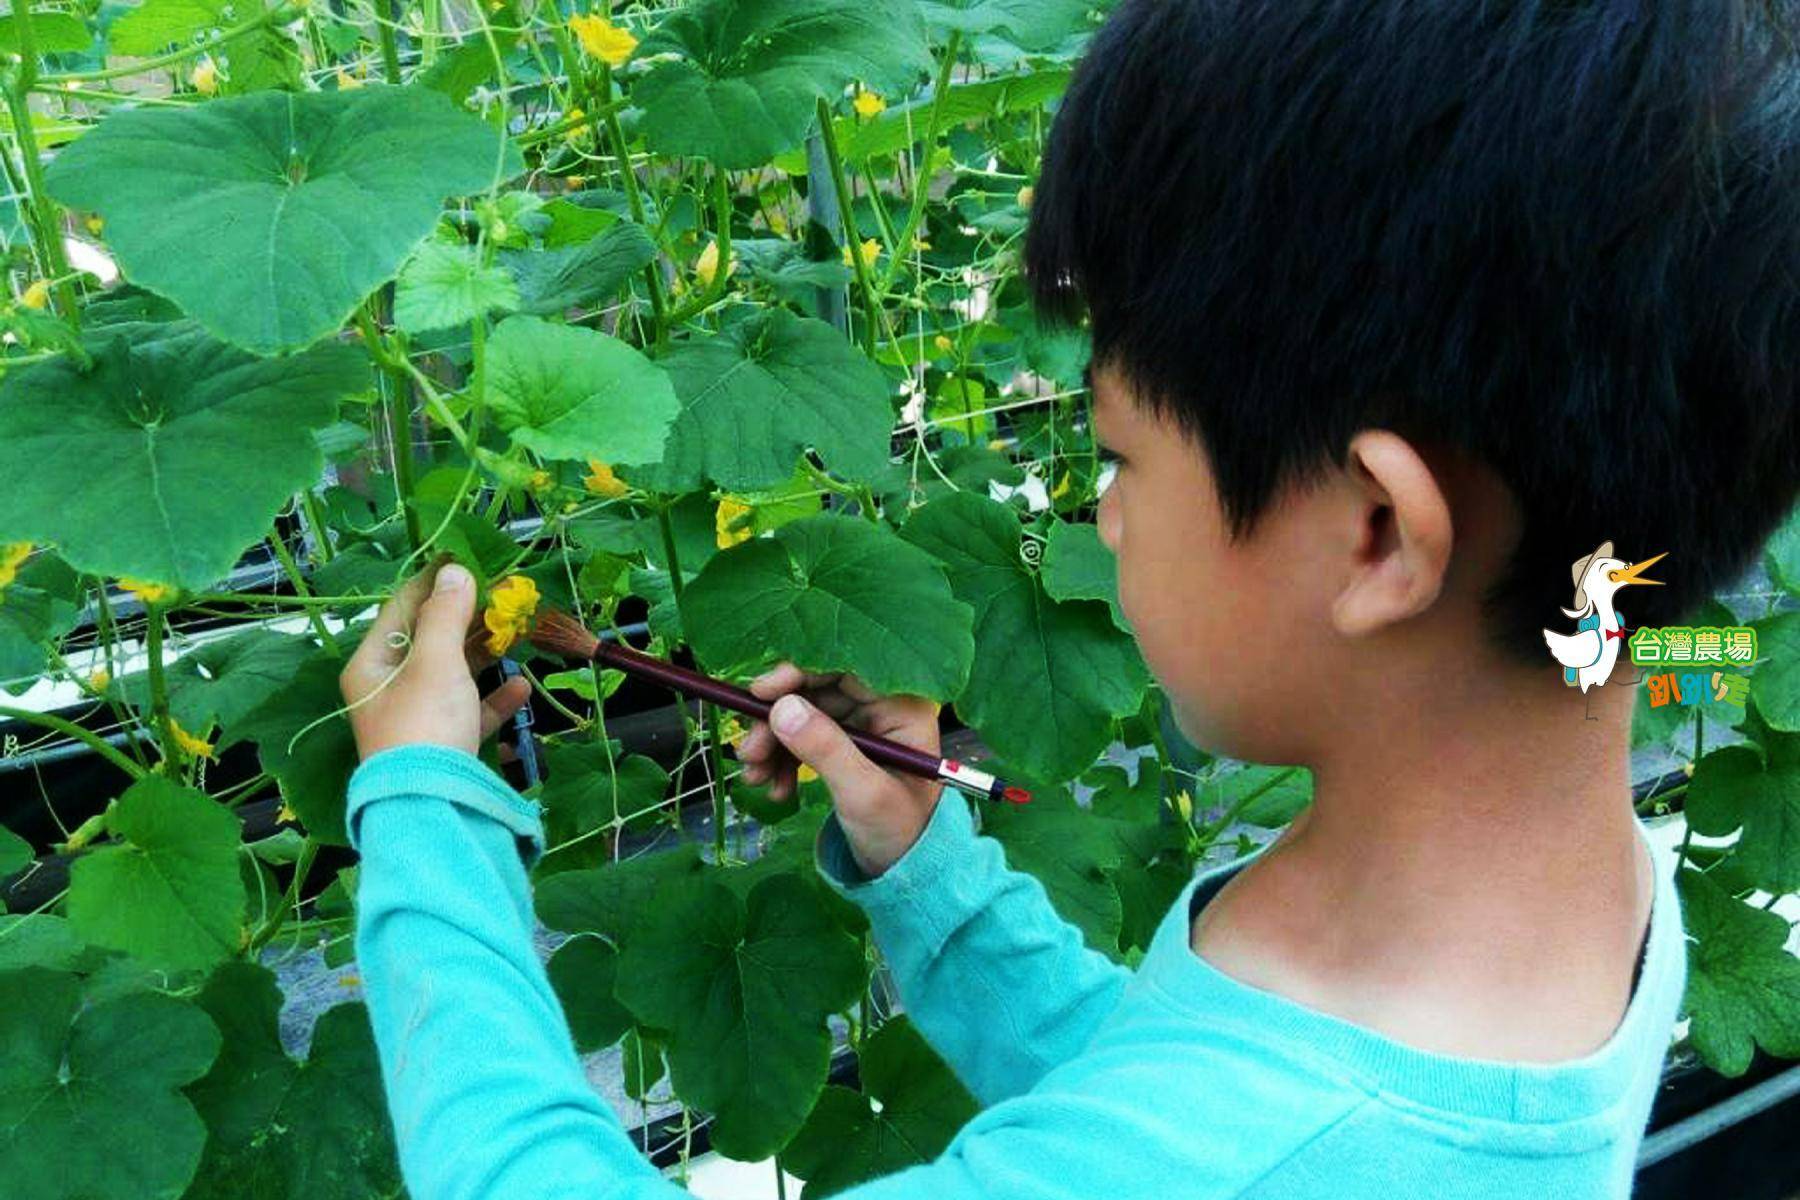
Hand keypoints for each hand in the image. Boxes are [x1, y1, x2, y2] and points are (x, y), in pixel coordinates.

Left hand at [339, 557, 532, 760]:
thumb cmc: (424, 723)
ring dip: (485, 654)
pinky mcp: (444, 744)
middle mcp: (389, 689)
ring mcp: (417, 718)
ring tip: (516, 633)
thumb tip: (456, 570)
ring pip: (453, 674)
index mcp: (372, 665)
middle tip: (503, 593)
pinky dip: (495, 699)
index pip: (401, 609)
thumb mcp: (435, 661)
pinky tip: (522, 689)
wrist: (432, 805)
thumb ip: (447, 613)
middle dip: (467, 617)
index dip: (433, 582)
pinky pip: (470, 711)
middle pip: (429, 641)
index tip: (467, 558)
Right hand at [736, 663, 944, 878]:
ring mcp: (861, 727)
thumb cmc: (899, 832)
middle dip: (776, 719)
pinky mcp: (844, 747)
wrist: (904, 871)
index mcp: (901, 707)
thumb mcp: (863, 793)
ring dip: (773, 742)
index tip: (759, 694)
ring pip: (803, 714)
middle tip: (748, 750)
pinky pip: (803, 738)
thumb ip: (826, 749)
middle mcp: (882, 708)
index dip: (798, 673)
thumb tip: (782, 708)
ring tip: (755, 776)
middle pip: (816, 690)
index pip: (844, 668)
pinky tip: (774, 787)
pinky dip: (782, 760)